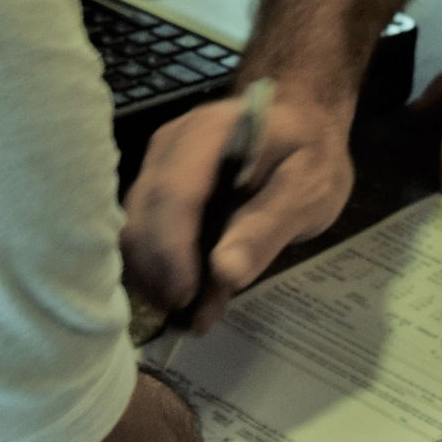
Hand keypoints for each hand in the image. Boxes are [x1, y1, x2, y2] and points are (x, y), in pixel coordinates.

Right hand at [122, 87, 354, 331]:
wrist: (298, 124)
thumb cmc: (308, 154)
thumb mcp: (309, 190)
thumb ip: (268, 227)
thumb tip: (226, 274)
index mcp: (210, 134)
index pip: (173, 193)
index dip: (171, 250)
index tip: (185, 298)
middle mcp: (170, 144)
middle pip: (142, 214)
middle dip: (159, 273)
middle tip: (191, 316)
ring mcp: (155, 163)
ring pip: (132, 226)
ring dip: (153, 275)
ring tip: (192, 309)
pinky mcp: (152, 184)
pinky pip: (140, 230)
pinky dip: (155, 267)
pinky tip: (185, 291)